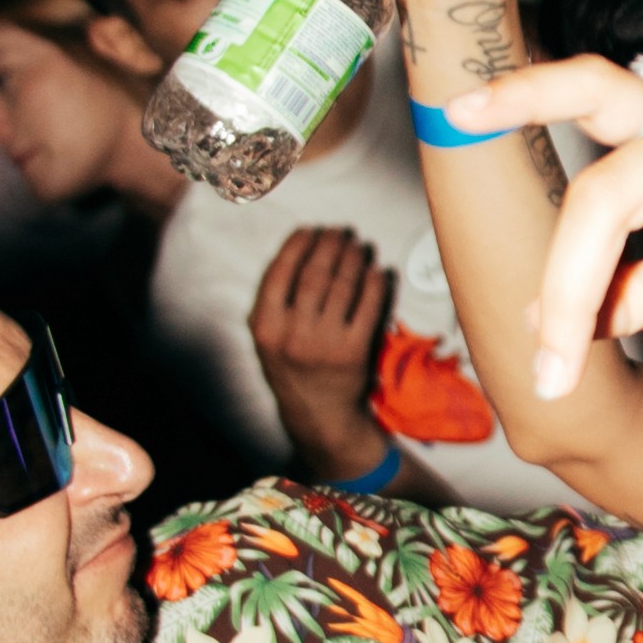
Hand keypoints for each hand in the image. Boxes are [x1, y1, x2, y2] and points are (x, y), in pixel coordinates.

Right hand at [251, 223, 399, 469]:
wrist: (317, 413)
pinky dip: (375, 283)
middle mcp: (292, 333)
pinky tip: (377, 270)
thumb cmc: (291, 367)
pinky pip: (368, 306)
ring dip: (354, 258)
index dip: (299, 244)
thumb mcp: (266, 337)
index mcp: (265, 326)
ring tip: (358, 246)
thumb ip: (271, 299)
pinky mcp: (354, 351)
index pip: (280, 271)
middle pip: (316, 273)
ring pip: (343, 285)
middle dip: (331, 245)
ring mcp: (324, 342)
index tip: (311, 229)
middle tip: (340, 232)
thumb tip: (296, 250)